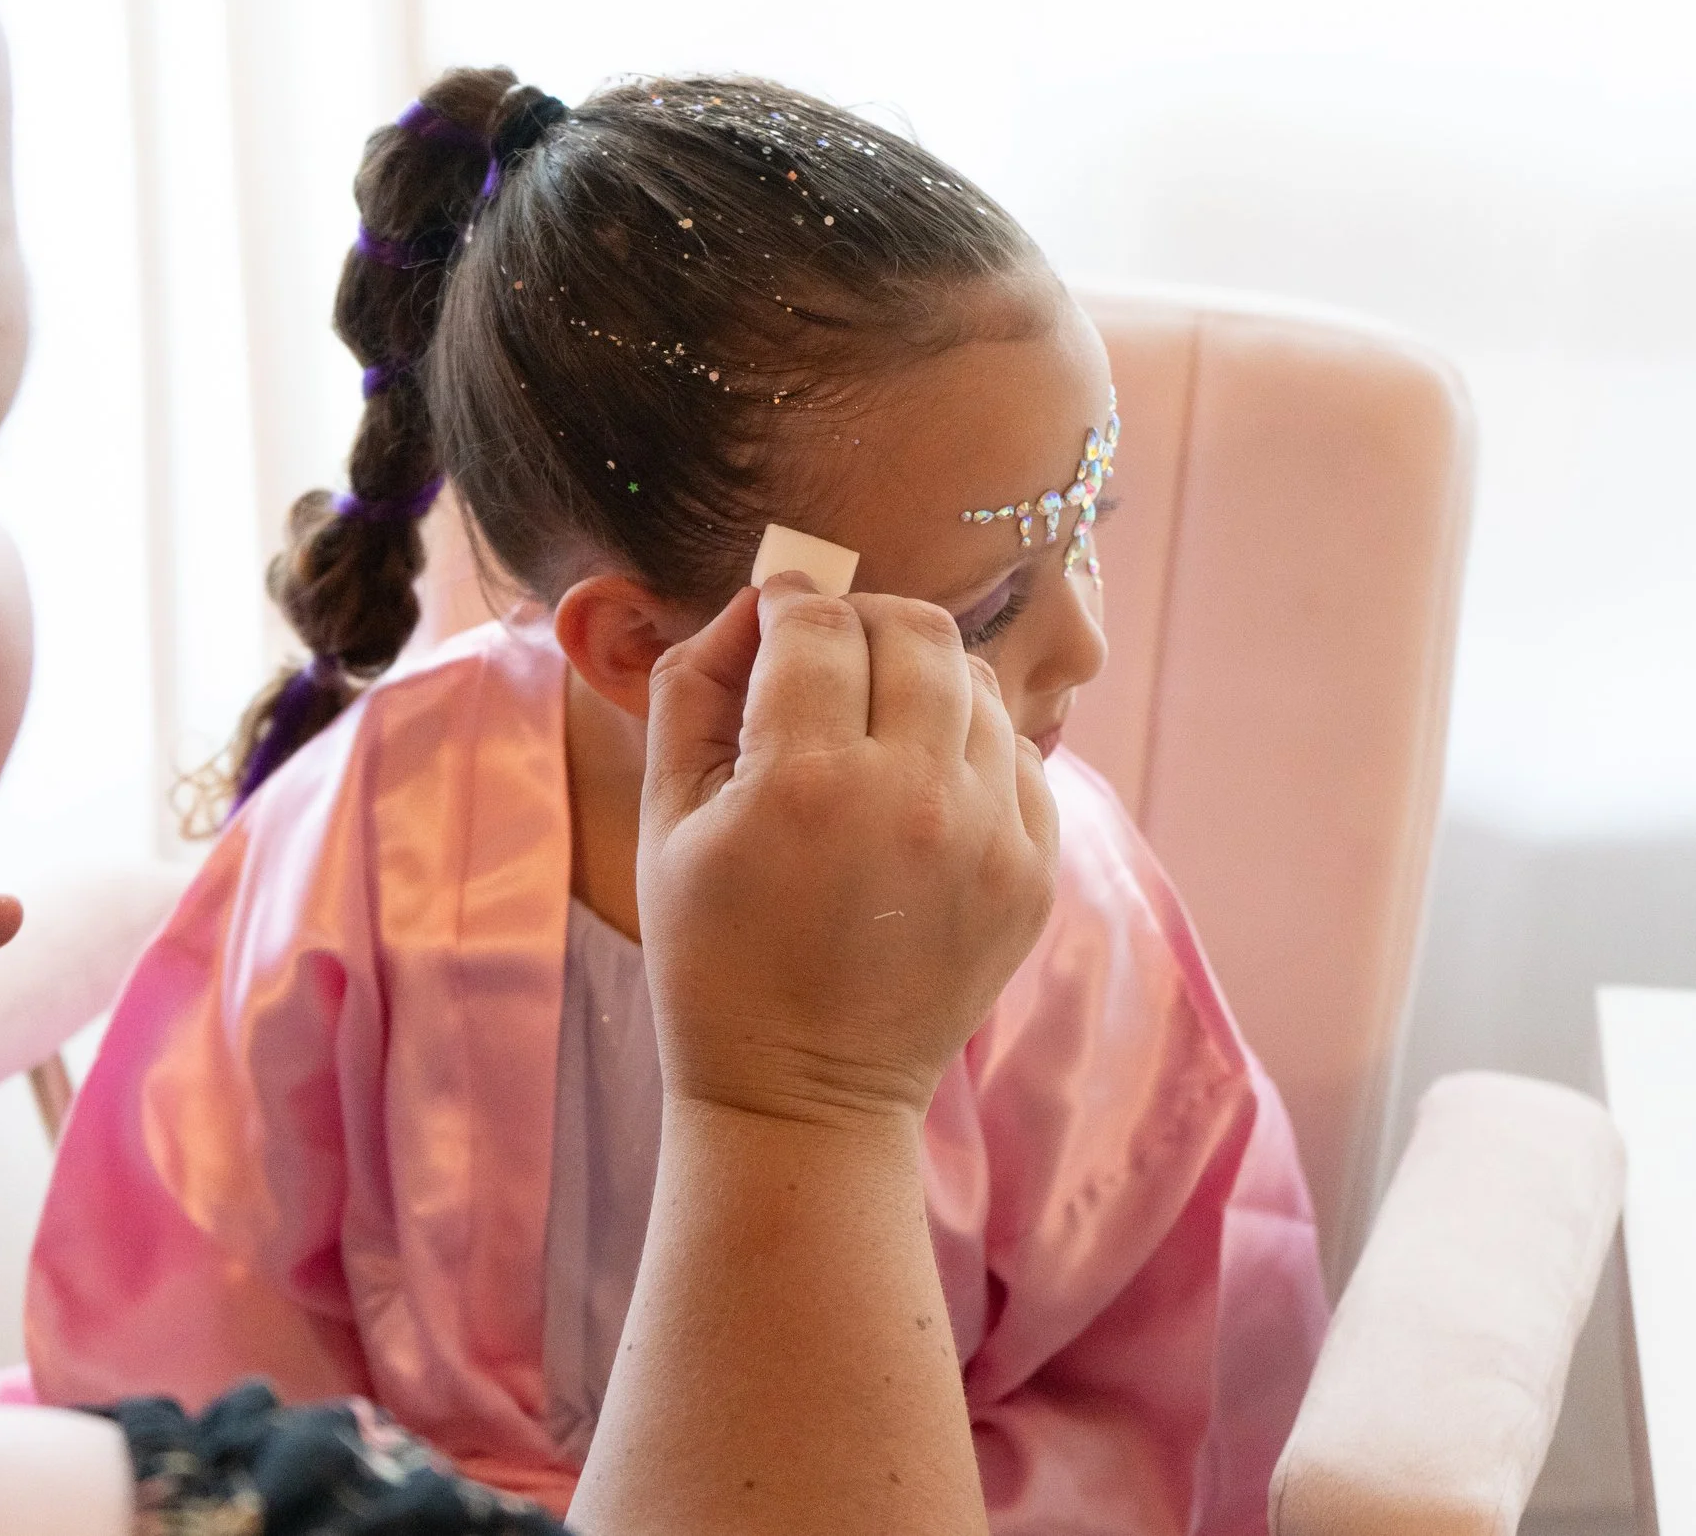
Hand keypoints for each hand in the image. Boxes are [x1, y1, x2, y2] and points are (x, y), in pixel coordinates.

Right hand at [637, 576, 1059, 1126]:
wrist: (802, 1095)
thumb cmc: (712, 958)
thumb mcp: (663, 823)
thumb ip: (694, 691)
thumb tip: (752, 605)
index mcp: (805, 780)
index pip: (817, 621)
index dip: (787, 601)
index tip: (773, 616)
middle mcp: (912, 796)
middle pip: (914, 628)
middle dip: (862, 620)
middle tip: (829, 653)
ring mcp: (987, 837)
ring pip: (975, 682)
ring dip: (921, 678)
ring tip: (877, 722)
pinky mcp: (1032, 873)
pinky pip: (1017, 753)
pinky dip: (969, 745)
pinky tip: (921, 784)